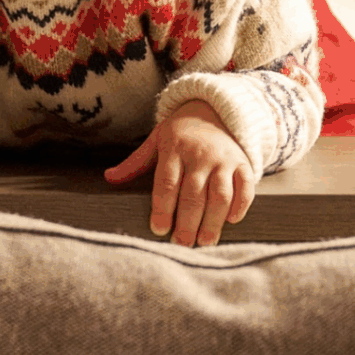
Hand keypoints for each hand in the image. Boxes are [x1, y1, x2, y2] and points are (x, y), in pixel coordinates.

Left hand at [105, 99, 253, 245]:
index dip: (162, 208)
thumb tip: (109, 178)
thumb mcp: (155, 141)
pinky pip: (245, 187)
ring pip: (220, 194)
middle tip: (180, 245)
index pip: (167, 182)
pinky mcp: (243, 163)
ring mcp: (224, 158)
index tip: (158, 230)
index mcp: (174, 148)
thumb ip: (135, 163)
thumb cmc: (180, 133)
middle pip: (193, 193)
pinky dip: (240, 205)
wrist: (213, 109)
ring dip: (213, 221)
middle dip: (186, 223)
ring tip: (204, 242)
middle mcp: (200, 154)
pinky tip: (231, 221)